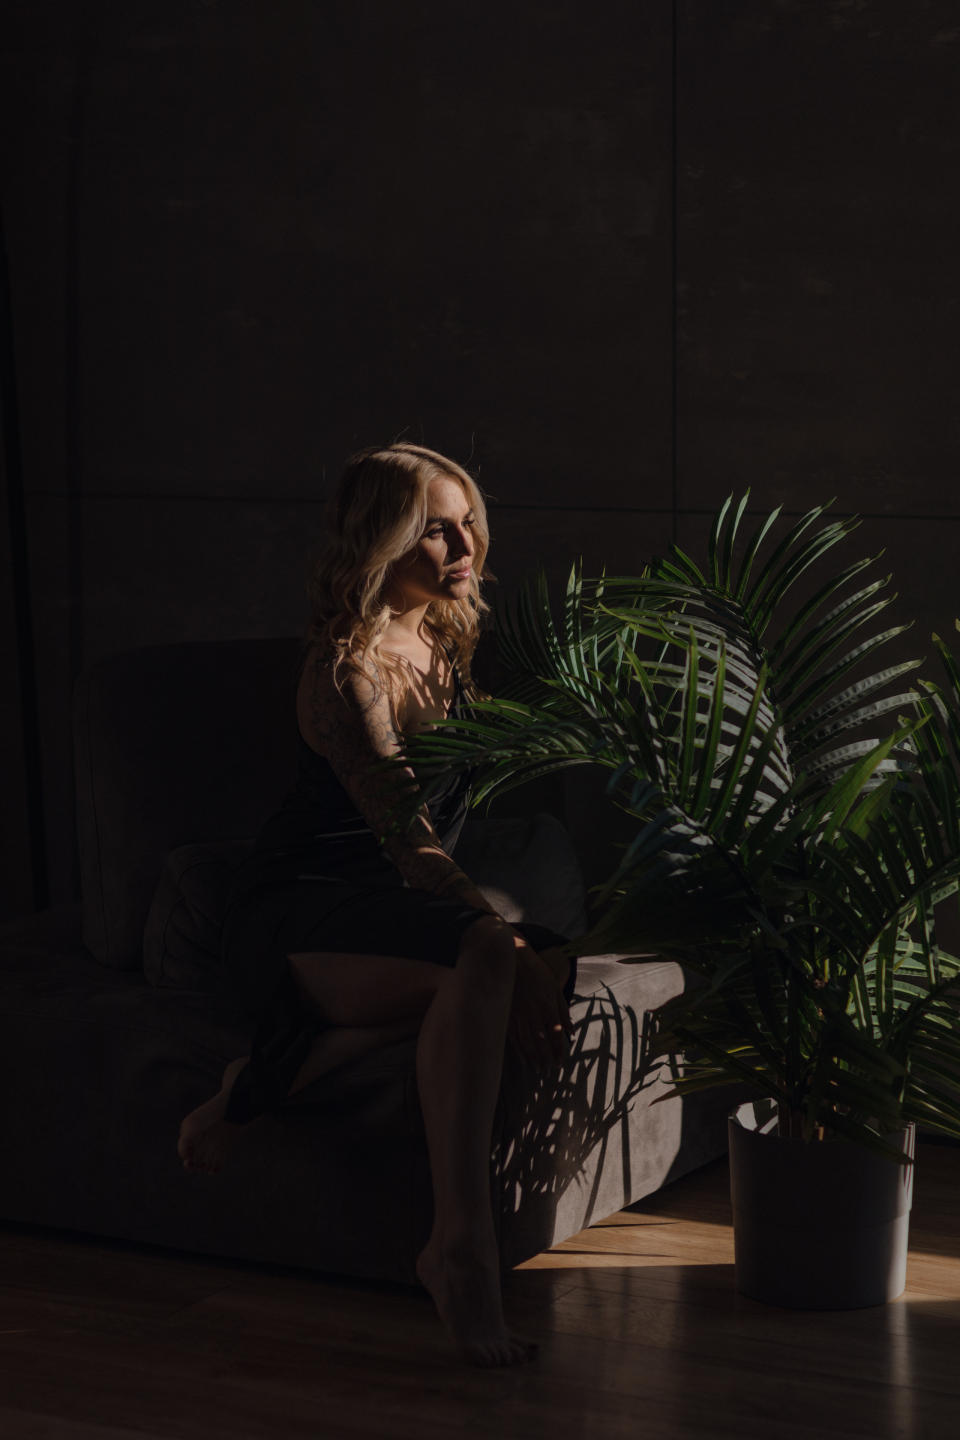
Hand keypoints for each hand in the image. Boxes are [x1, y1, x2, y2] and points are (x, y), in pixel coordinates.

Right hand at [507, 933, 572, 1069]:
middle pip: (541, 1043)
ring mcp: (519, 1015)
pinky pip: (513, 1036)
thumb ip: (563, 1011)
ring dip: (533, 1058)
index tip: (560, 1063)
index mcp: (548, 1007)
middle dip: (546, 1059)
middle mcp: (534, 1014)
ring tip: (538, 1070)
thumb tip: (571, 1031)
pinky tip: (523, 1058)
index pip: (555, 1035)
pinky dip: (519, 1049)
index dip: (558, 1051)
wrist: (514, 960)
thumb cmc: (537, 973)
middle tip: (549, 1071)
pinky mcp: (507, 1013)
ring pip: (526, 1042)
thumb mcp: (555, 988)